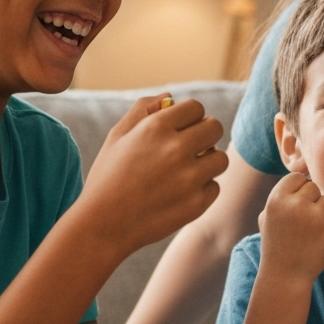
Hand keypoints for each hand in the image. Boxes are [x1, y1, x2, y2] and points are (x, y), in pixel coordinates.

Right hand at [78, 95, 227, 256]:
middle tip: (193, 147)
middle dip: (206, 135)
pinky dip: (203, 189)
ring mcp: (189, 178)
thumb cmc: (108, 177)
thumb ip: (142, 109)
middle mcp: (176, 149)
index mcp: (156, 127)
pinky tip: (181, 193)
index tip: (183, 128)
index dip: (191, 117)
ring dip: (209, 162)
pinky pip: (215, 186)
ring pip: (221, 158)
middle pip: (216, 128)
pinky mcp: (197, 203)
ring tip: (188, 171)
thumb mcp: (117, 136)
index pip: (196, 108)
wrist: (103, 226)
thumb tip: (169, 97)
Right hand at [258, 173, 323, 284]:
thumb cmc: (276, 243)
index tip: (295, 204)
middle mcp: (296, 204)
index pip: (297, 177)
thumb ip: (283, 194)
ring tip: (308, 232)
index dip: (298, 189)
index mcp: (277, 199)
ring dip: (321, 213)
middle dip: (310, 200)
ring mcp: (316, 216)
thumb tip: (304, 176)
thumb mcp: (268, 216)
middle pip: (313, 187)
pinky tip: (316, 239)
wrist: (286, 276)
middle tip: (302, 220)